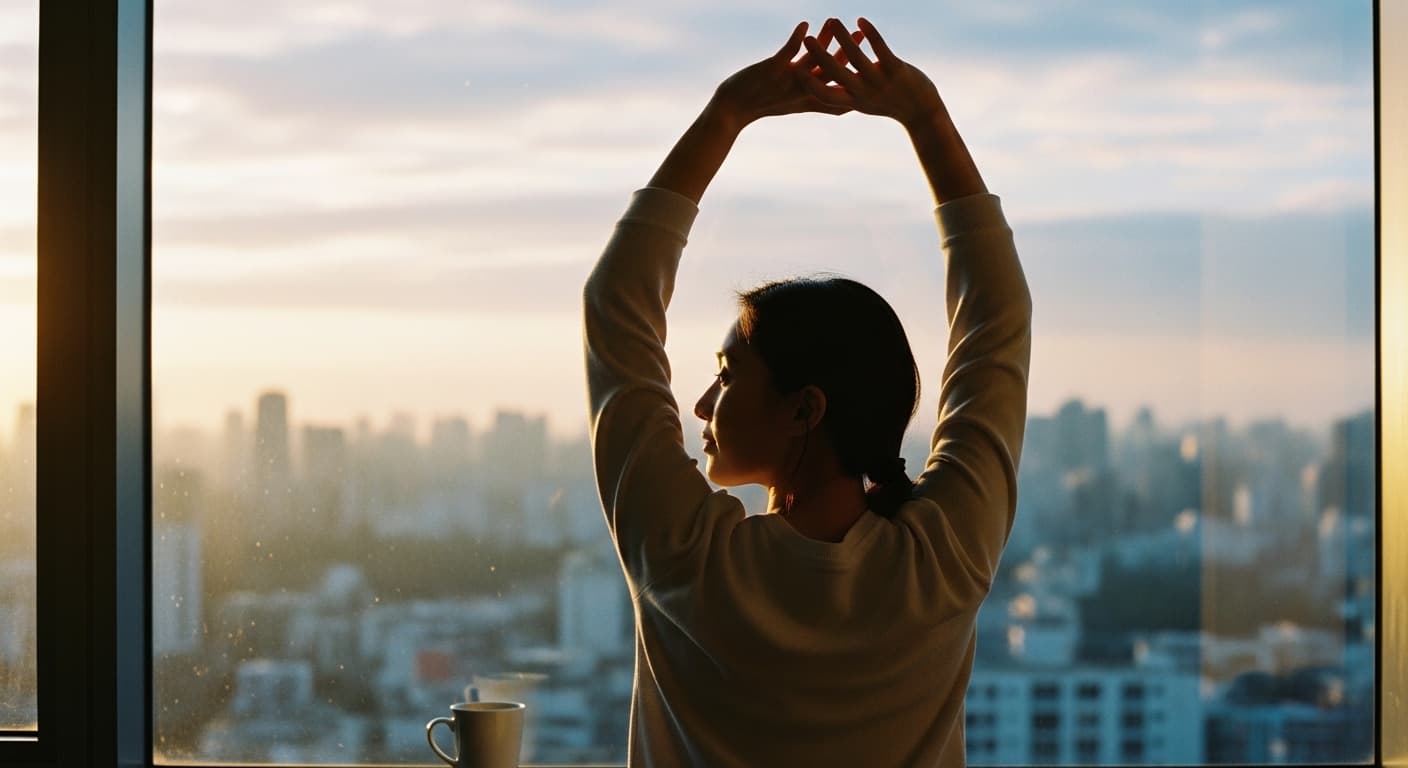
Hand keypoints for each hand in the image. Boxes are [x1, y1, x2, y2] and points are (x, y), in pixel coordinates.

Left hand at [709, 21, 852, 128]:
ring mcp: (788, 80)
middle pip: (831, 70)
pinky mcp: (772, 69)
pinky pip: (788, 51)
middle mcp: (802, 89)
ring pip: (812, 58)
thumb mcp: (794, 105)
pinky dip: (797, 38)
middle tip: (862, 33)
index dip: (856, 74)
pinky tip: (805, 24)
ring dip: (824, 39)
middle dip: (848, 50)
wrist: (733, 110)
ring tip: (835, 21)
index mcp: (809, 97)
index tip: (876, 63)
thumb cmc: (762, 105)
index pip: (839, 87)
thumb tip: (836, 106)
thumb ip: (816, 101)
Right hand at [800, 18, 946, 128]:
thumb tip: (826, 90)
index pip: (824, 94)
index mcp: (852, 101)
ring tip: (832, 20)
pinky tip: (861, 20)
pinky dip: (870, 33)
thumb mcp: (865, 102)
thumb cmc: (891, 105)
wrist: (922, 111)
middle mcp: (863, 93)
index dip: (808, 82)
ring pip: (856, 57)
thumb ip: (845, 95)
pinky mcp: (896, 69)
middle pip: (835, 74)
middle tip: (807, 39)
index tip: (794, 70)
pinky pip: (880, 48)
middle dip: (820, 55)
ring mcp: (879, 81)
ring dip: (842, 37)